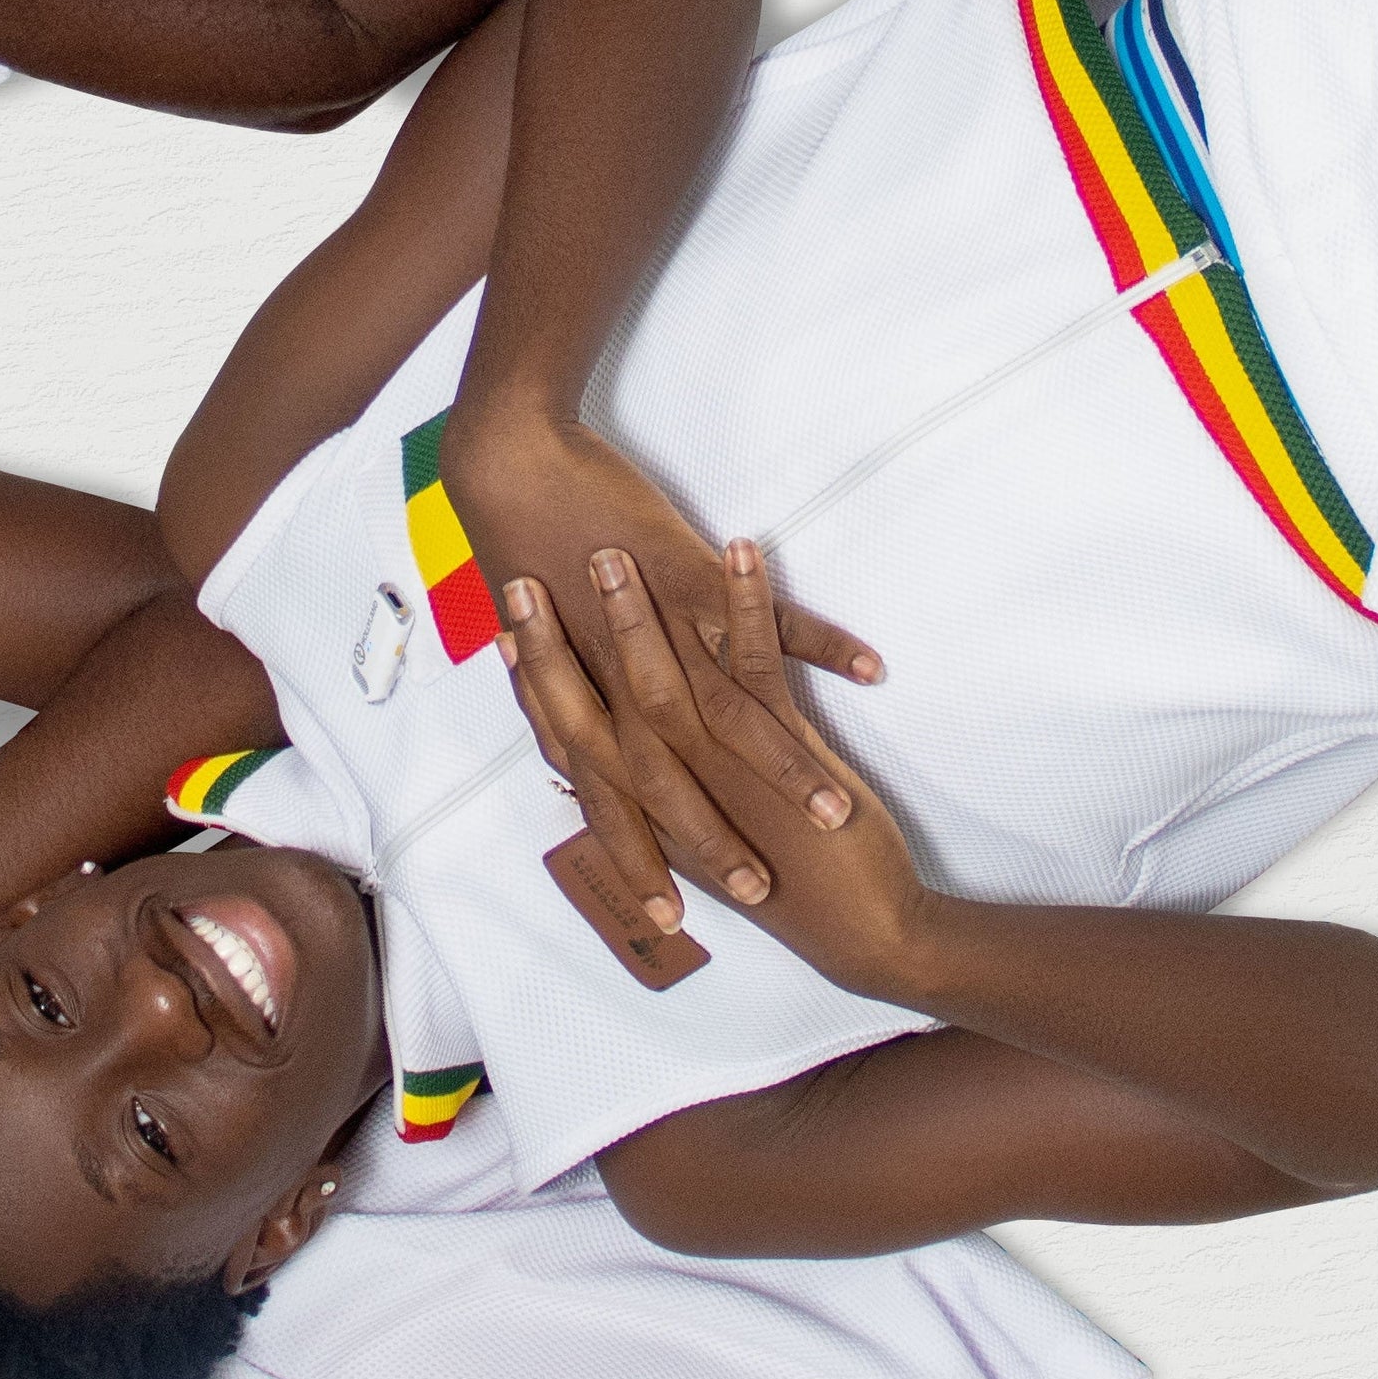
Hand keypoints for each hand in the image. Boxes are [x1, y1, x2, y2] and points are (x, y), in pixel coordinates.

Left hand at [454, 403, 878, 936]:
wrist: (508, 464)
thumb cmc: (525, 547)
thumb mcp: (548, 635)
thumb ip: (574, 691)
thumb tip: (588, 738)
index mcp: (583, 697)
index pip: (618, 800)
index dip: (648, 858)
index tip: (683, 913)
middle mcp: (619, 680)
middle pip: (676, 781)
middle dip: (725, 841)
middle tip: (771, 892)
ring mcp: (658, 631)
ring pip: (730, 717)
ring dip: (786, 768)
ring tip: (837, 811)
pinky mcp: (689, 576)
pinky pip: (764, 619)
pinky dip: (819, 644)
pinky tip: (869, 669)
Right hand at [504, 536, 933, 1000]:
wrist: (864, 931)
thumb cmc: (798, 888)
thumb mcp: (718, 849)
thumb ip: (679, 814)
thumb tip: (649, 794)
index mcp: (655, 807)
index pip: (576, 741)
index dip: (536, 687)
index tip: (504, 635)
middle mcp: (678, 783)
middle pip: (599, 704)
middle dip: (557, 641)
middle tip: (521, 582)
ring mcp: (727, 765)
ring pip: (665, 679)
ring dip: (637, 614)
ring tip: (610, 555)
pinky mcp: (785, 748)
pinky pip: (760, 662)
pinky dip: (752, 602)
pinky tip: (743, 548)